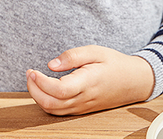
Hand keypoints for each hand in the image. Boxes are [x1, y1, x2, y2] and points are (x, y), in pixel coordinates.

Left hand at [26, 45, 154, 115]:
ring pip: (54, 110)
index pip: (60, 90)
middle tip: (29, 74)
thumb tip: (51, 64)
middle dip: (34, 91)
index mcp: (88, 82)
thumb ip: (72, 56)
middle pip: (52, 104)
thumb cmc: (114, 64)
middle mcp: (84, 99)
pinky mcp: (81, 109)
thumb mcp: (95, 51)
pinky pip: (60, 111)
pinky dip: (47, 102)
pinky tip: (44, 88)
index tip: (33, 70)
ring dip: (38, 97)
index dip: (42, 82)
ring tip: (33, 79)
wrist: (133, 81)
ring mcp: (82, 107)